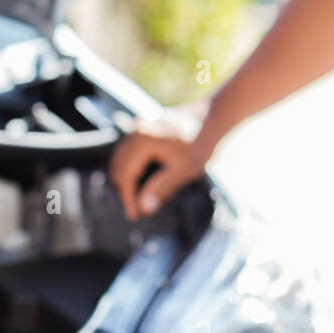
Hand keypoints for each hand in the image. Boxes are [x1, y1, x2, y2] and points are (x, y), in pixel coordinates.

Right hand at [108, 98, 215, 220]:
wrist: (214, 117)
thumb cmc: (201, 143)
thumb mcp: (184, 170)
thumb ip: (161, 188)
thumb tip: (143, 208)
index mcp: (142, 140)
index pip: (125, 175)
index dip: (128, 198)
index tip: (134, 215)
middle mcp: (136, 130)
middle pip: (119, 166)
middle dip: (125, 189)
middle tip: (136, 209)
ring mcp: (139, 125)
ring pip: (122, 158)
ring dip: (127, 178)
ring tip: (138, 197)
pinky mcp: (145, 126)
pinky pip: (129, 150)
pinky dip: (131, 166)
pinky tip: (143, 179)